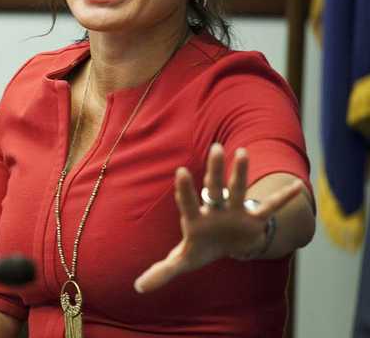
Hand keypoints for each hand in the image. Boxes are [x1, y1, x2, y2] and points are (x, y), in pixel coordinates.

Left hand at [133, 144, 302, 293]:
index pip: (188, 202)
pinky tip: (297, 187)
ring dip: (241, 173)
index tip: (180, 171)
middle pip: (214, 188)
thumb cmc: (201, 248)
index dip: (185, 189)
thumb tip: (138, 287)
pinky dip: (283, 199)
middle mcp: (215, 211)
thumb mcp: (183, 261)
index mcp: (196, 219)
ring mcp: (235, 213)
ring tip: (243, 152)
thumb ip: (162, 272)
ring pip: (238, 190)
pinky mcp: (254, 220)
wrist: (226, 246)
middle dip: (215, 170)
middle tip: (216, 148)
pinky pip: (270, 208)